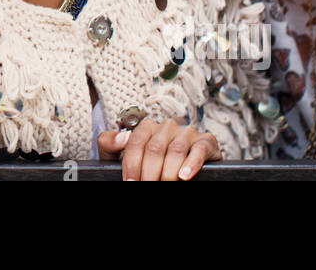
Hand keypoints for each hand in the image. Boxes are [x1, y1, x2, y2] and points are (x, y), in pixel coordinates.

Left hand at [97, 118, 221, 180]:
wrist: (182, 174)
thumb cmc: (147, 165)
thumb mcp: (122, 156)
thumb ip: (109, 144)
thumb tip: (121, 138)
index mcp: (147, 127)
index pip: (136, 142)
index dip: (132, 165)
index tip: (131, 182)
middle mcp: (167, 126)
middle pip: (155, 148)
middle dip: (149, 174)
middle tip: (148, 188)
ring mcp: (187, 132)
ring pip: (175, 150)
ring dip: (168, 173)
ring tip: (165, 186)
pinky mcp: (206, 142)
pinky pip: (199, 150)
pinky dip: (191, 164)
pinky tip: (184, 176)